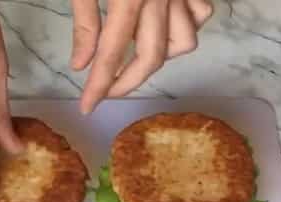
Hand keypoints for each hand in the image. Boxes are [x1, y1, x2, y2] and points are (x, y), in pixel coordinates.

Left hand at [70, 0, 213, 113]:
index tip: (87, 107)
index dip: (99, 85)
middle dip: (128, 82)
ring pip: (184, 41)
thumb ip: (85, 21)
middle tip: (108, 91)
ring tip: (136, 51)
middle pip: (151, 57)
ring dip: (161, 55)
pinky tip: (162, 25)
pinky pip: (201, 16)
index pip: (111, 53)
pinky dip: (184, 28)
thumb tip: (80, 65)